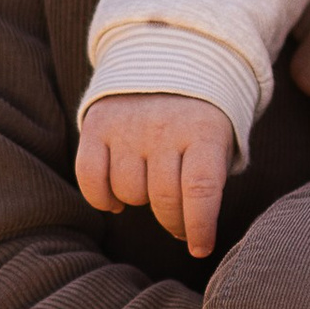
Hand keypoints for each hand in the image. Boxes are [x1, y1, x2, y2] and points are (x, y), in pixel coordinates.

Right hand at [75, 94, 235, 258]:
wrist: (168, 58)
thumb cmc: (198, 121)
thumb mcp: (219, 142)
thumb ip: (209, 182)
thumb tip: (193, 236)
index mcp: (203, 131)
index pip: (200, 189)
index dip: (199, 226)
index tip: (201, 249)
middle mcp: (163, 127)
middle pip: (163, 198)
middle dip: (173, 222)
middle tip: (179, 225)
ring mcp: (127, 126)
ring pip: (128, 192)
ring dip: (140, 202)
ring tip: (151, 191)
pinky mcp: (97, 124)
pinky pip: (90, 177)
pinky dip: (101, 199)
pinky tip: (116, 202)